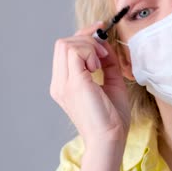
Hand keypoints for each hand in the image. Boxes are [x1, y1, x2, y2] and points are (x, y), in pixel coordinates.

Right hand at [49, 22, 131, 148]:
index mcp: (65, 84)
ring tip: (101, 62)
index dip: (84, 36)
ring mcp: (63, 83)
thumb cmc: (112, 119)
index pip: (66, 50)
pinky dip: (89, 52)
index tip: (101, 30)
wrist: (110, 140)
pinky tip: (98, 67)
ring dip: (88, 46)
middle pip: (62, 43)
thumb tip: (105, 45)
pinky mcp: (72, 84)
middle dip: (86, 38)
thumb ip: (107, 64)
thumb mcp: (111, 83)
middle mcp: (59, 83)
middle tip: (104, 53)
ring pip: (65, 44)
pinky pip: (74, 52)